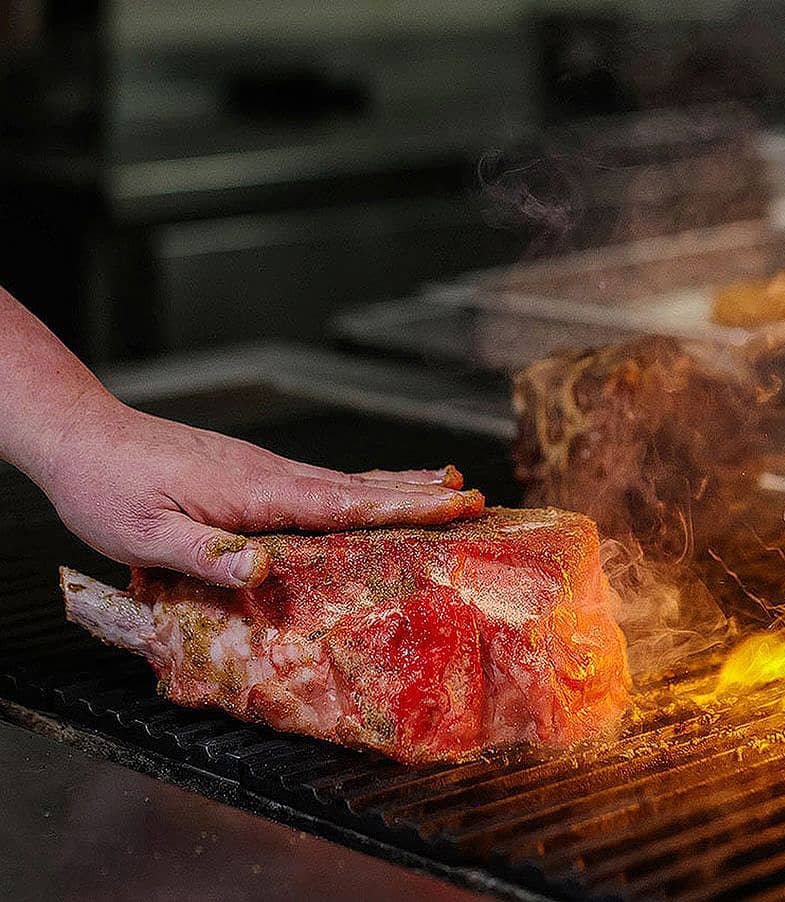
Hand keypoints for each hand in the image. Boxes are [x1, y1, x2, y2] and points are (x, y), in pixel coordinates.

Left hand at [28, 391, 484, 587]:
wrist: (84, 437)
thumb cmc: (108, 489)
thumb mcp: (145, 534)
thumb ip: (207, 555)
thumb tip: (266, 571)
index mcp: (254, 492)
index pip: (344, 504)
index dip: (403, 509)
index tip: (453, 505)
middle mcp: (269, 474)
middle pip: (359, 487)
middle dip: (420, 495)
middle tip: (475, 497)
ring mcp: (263, 469)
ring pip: (344, 480)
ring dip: (398, 486)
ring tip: (446, 487)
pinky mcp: (250, 472)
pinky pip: (322, 482)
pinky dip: (362, 487)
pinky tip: (370, 492)